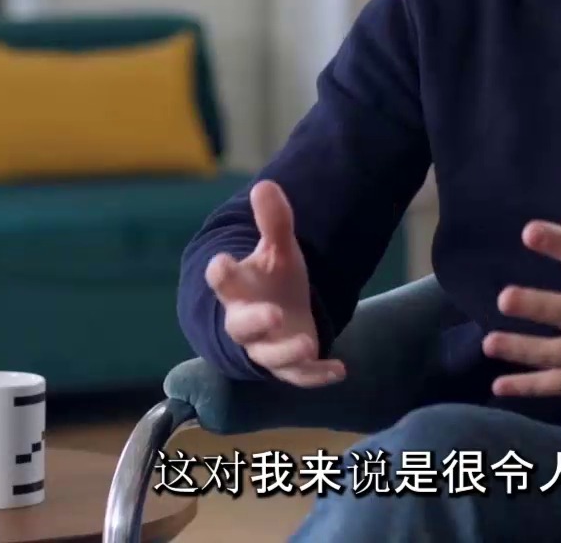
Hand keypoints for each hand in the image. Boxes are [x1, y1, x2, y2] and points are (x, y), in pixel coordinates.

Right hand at [206, 179, 345, 387]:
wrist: (275, 315)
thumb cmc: (272, 279)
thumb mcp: (278, 249)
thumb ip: (273, 221)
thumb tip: (266, 185)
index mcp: (238, 289)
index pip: (223, 281)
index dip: (221, 273)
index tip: (221, 262)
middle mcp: (246, 321)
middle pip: (242, 327)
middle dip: (255, 323)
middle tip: (272, 315)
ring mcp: (267, 347)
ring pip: (270, 357)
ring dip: (288, 352)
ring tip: (309, 344)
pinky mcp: (289, 365)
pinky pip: (299, 376)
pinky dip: (318, 375)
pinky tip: (340, 370)